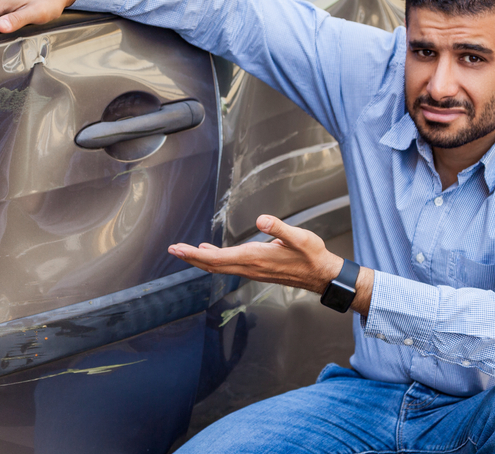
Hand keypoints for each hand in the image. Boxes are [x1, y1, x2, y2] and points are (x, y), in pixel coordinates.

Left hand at [168, 214, 344, 293]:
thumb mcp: (300, 237)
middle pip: (213, 265)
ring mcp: (252, 271)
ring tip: (185, 251)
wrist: (321, 275)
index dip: (195, 254)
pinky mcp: (256, 270)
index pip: (217, 258)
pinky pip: (228, 267)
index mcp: (255, 258)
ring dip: (200, 260)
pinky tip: (210, 253)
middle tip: (173, 249)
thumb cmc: (312, 256)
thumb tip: (262, 220)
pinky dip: (214, 260)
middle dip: (191, 257)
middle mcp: (250, 267)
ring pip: (219, 267)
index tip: (179, 249)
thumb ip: (280, 227)